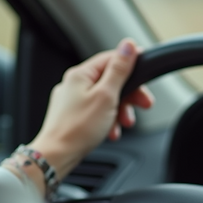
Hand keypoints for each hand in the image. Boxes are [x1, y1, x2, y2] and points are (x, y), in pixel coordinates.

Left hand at [23, 38, 153, 183]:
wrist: (56, 156)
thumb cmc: (78, 128)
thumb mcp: (106, 95)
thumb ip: (119, 70)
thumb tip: (128, 45)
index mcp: (80, 74)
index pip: (110, 59)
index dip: (131, 64)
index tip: (145, 71)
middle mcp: (73, 84)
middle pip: (110, 81)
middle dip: (129, 94)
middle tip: (144, 104)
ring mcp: (71, 101)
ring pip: (105, 99)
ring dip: (119, 111)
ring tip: (125, 124)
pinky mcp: (72, 117)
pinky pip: (96, 113)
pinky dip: (107, 121)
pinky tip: (111, 132)